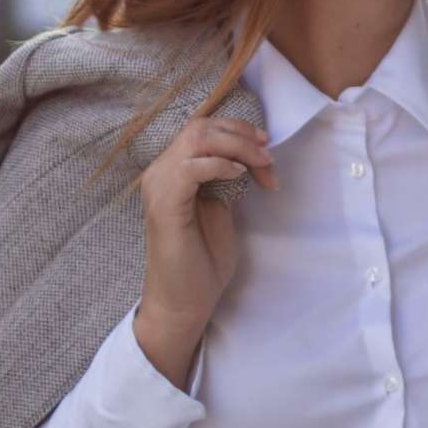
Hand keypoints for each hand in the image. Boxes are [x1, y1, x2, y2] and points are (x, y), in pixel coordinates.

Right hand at [134, 114, 274, 385]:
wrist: (184, 301)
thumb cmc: (202, 260)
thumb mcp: (219, 207)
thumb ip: (224, 179)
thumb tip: (247, 157)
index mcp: (171, 171)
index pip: (202, 129)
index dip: (239, 132)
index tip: (267, 149)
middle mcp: (159, 173)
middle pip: (201, 126)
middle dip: (242, 137)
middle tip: (269, 157)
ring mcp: (159, 187)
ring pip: (197, 138)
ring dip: (238, 147)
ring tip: (262, 166)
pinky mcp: (165, 206)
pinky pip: (192, 167)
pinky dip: (221, 164)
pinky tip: (240, 176)